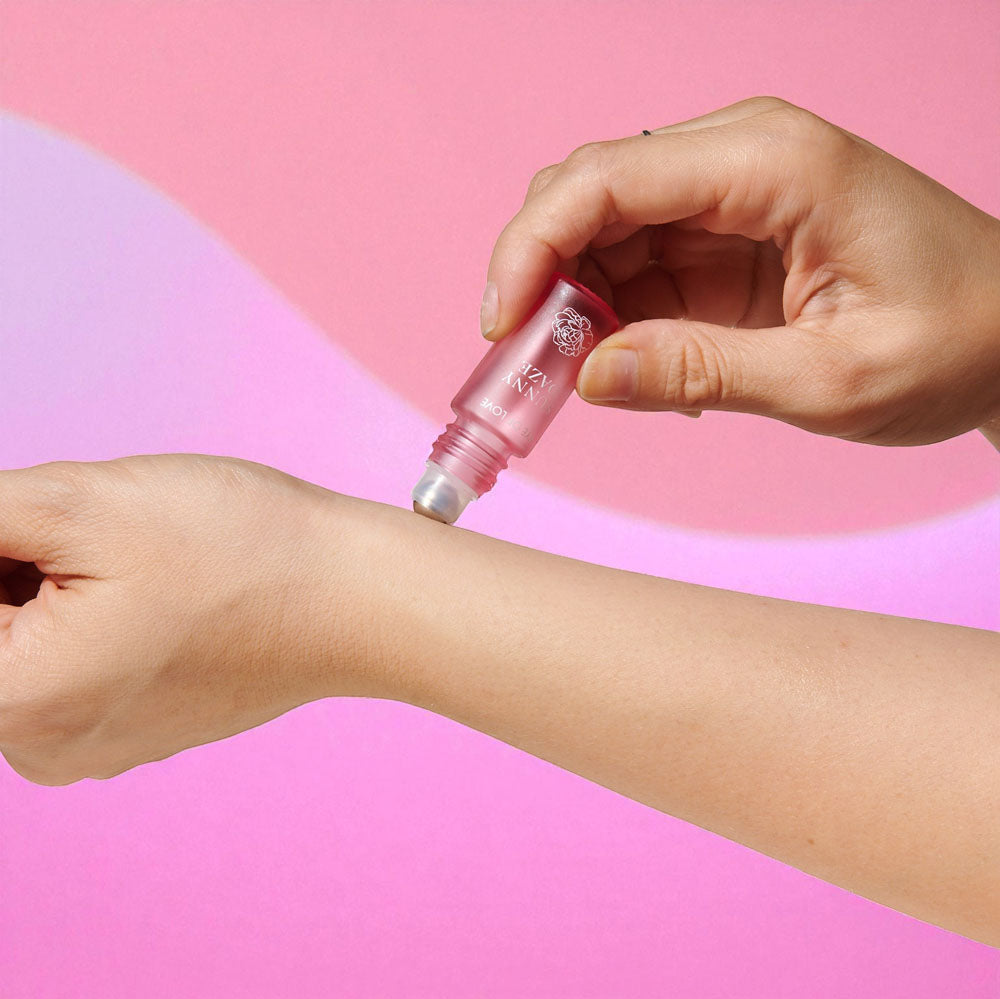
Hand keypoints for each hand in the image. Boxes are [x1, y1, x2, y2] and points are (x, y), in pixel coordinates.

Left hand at [0, 454, 372, 784]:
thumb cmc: (239, 550)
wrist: (353, 596)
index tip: (44, 534)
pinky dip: (78, 619)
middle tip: (86, 533)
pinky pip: (62, 672)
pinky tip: (151, 592)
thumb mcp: (78, 503)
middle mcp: (43, 752)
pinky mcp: (131, 734)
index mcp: (17, 706)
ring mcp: (92, 750)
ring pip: (15, 651)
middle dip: (5, 569)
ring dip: (38, 590)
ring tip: (132, 562)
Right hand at [481, 96, 999, 444]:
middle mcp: (741, 156)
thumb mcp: (832, 379)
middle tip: (527, 366)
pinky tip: (634, 366)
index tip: (502, 328)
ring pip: (599, 229)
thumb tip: (589, 376)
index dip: (531, 247)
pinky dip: (609, 315)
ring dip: (569, 301)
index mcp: (774, 163)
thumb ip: (704, 374)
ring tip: (578, 378)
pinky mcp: (724, 234)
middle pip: (587, 192)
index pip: (607, 177)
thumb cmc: (955, 341)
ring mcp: (729, 192)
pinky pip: (634, 262)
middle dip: (538, 275)